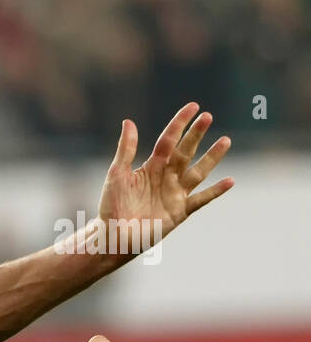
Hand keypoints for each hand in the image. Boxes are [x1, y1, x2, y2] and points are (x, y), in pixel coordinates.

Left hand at [97, 102, 233, 256]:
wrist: (113, 235)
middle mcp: (167, 177)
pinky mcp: (180, 211)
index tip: (194, 106)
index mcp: (152, 166)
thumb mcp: (117, 174)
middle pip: (185, 151)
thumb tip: (128, 121)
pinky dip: (215, 191)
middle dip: (196, 135)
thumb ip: (126, 149)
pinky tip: (230, 180)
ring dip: (212, 157)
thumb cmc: (111, 205)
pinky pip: (201, 199)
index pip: (169, 140)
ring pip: (198, 171)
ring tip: (225, 141)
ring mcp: (175, 194)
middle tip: (208, 117)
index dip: (180, 123)